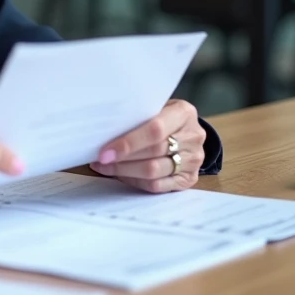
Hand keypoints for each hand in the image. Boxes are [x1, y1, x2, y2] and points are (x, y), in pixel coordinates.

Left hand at [89, 99, 204, 192]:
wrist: (189, 130)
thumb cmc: (165, 116)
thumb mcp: (157, 107)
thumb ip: (138, 116)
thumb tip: (105, 131)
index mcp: (184, 114)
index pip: (155, 130)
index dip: (128, 142)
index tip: (105, 151)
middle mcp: (192, 137)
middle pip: (153, 152)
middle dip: (122, 159)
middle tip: (100, 159)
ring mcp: (193, 160)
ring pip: (154, 172)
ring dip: (125, 171)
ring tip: (105, 167)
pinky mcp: (189, 179)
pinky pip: (158, 186)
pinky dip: (135, 182)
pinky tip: (121, 175)